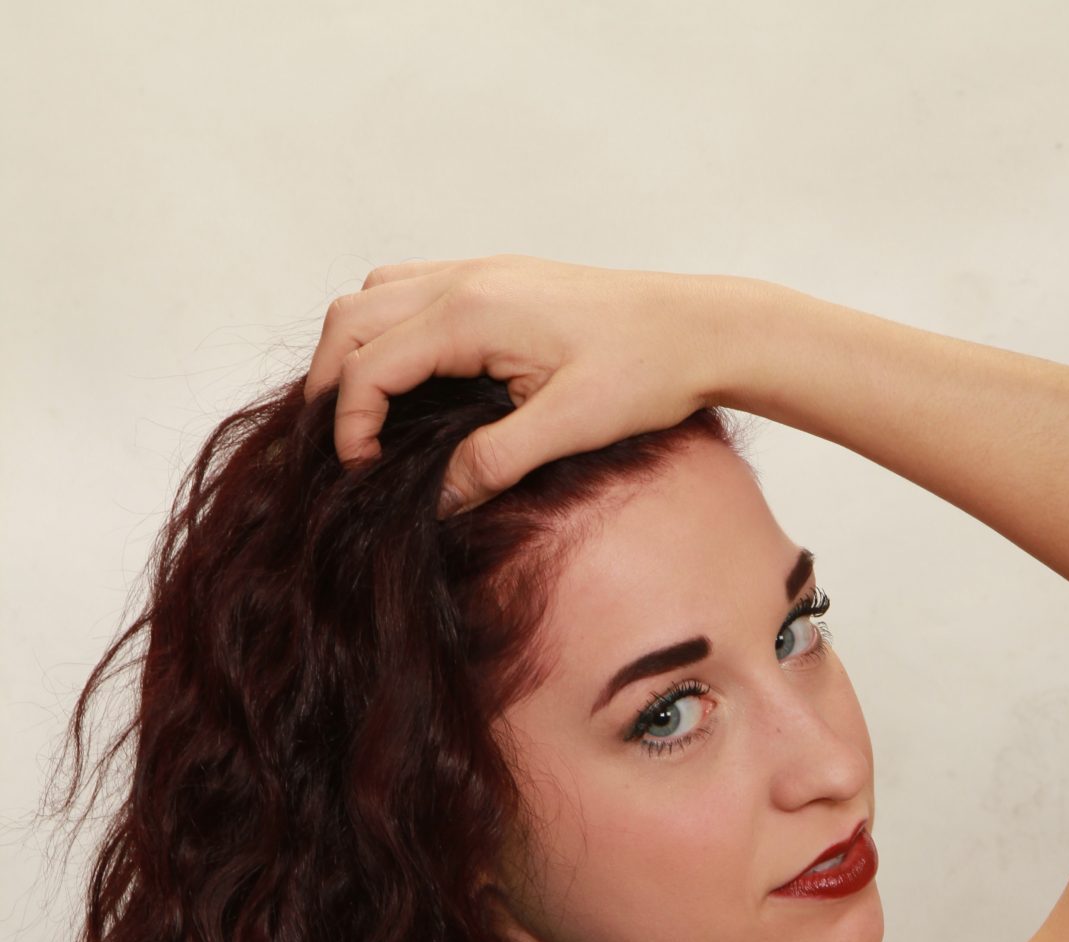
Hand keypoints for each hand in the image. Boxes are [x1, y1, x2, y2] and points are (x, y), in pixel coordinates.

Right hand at [302, 253, 745, 515]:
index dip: (350, 423)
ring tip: (366, 416)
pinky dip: (387, 332)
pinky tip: (409, 382)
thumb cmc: (644, 372)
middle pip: (350, 320)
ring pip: (373, 297)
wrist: (700, 328)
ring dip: (354, 352)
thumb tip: (437, 503)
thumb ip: (492, 462)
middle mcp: (463, 280)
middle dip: (331, 384)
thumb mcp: (566, 428)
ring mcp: (478, 273)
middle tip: (344, 450)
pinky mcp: (496, 280)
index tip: (361, 475)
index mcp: (471, 312)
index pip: (370, 363)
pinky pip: (410, 291)